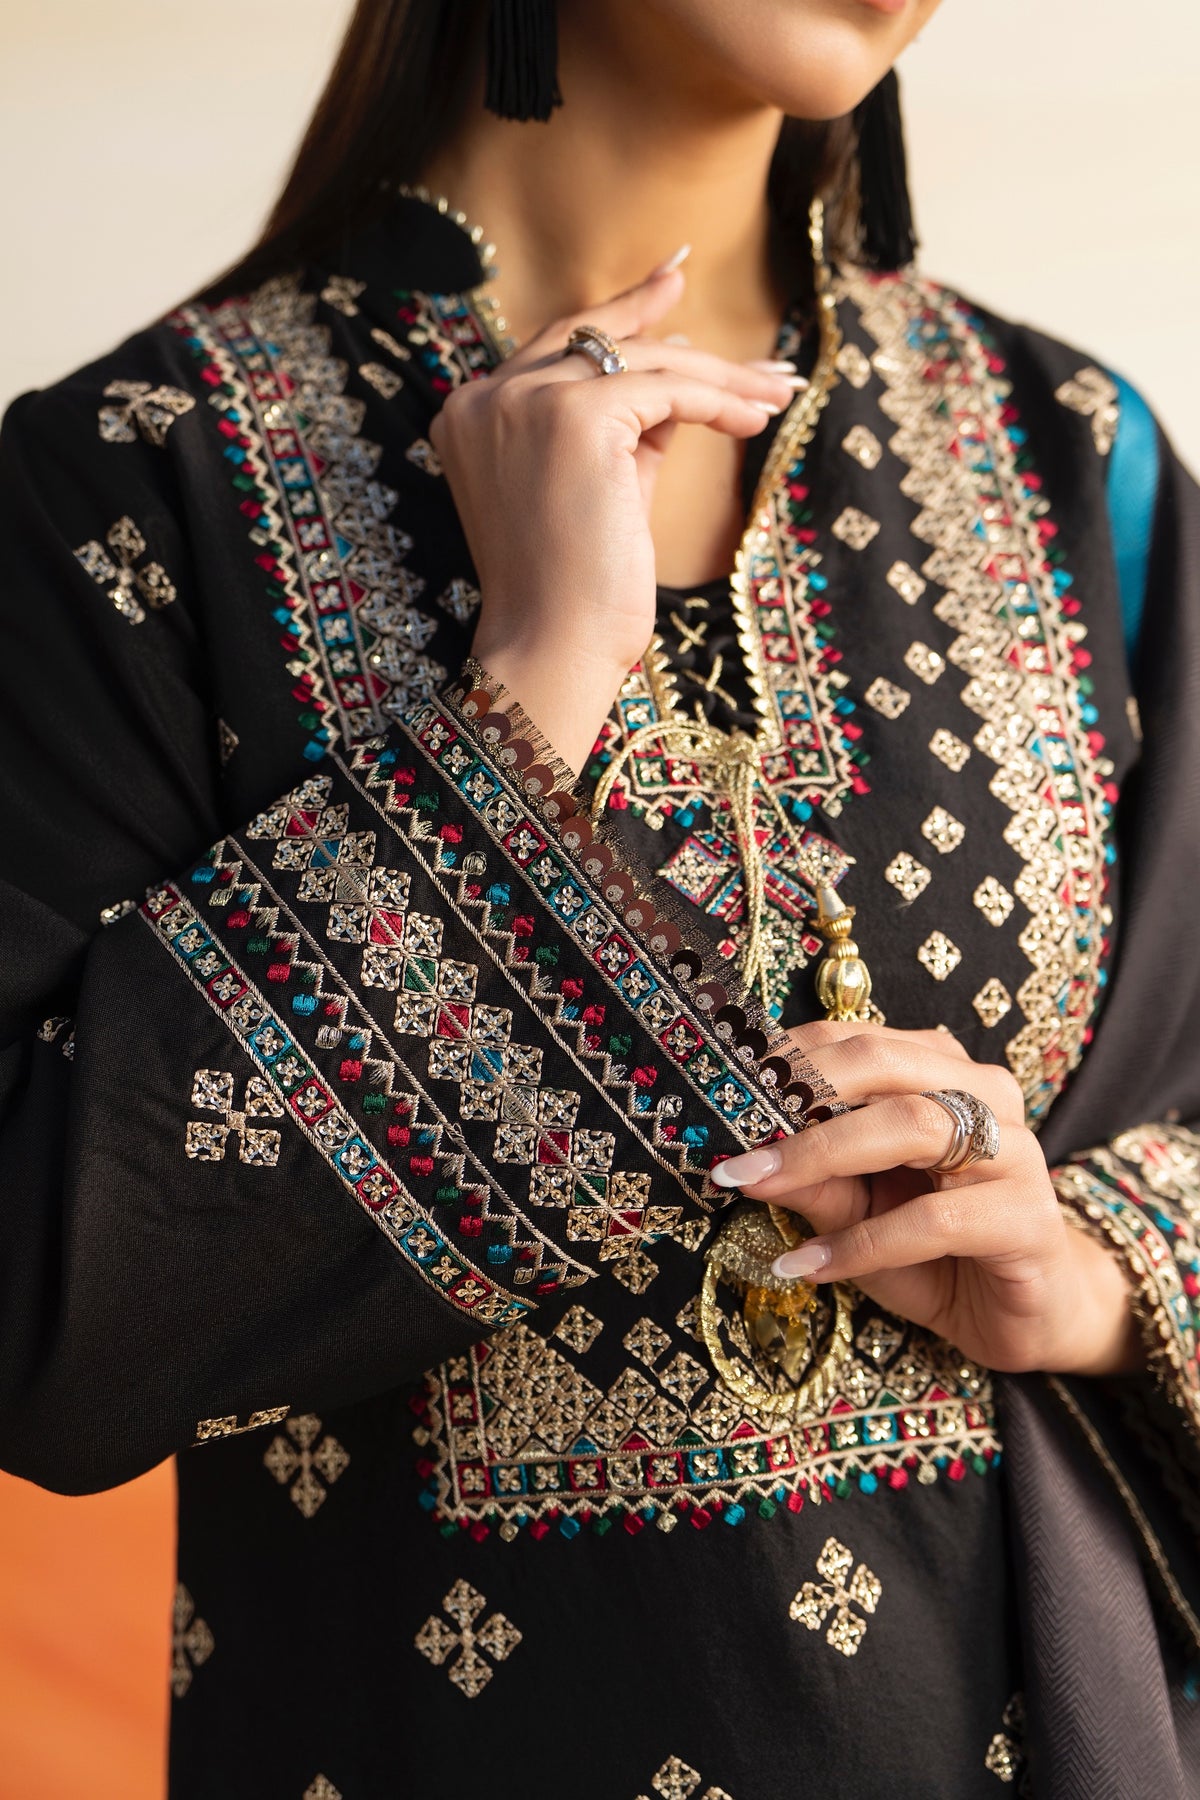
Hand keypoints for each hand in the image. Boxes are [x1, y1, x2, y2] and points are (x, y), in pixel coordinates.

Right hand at [428, 256, 797, 771]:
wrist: (554, 644)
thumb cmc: (574, 590)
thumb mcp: (600, 489)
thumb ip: (627, 431)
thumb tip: (681, 381)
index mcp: (474, 415)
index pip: (555, 345)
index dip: (619, 315)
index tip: (670, 287)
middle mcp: (486, 397)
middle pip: (595, 338)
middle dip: (675, 330)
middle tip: (746, 335)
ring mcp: (524, 401)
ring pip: (640, 360)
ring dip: (719, 376)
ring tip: (774, 393)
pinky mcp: (571, 415)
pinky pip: (665, 389)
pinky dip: (717, 401)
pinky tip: (753, 419)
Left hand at [712, 1021, 1142, 1378]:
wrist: (1025, 1315)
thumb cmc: (934, 1251)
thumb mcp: (855, 1212)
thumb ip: (810, 1179)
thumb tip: (739, 1158)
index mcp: (939, 1071)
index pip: (853, 1041)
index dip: (782, 1064)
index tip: (717, 1096)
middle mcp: (982, 1094)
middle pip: (881, 1066)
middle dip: (795, 1099)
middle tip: (731, 1144)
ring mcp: (1014, 1150)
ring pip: (911, 1126)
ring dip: (820, 1156)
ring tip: (755, 1186)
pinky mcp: (1028, 1216)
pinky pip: (934, 1218)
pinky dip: (862, 1243)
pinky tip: (809, 1267)